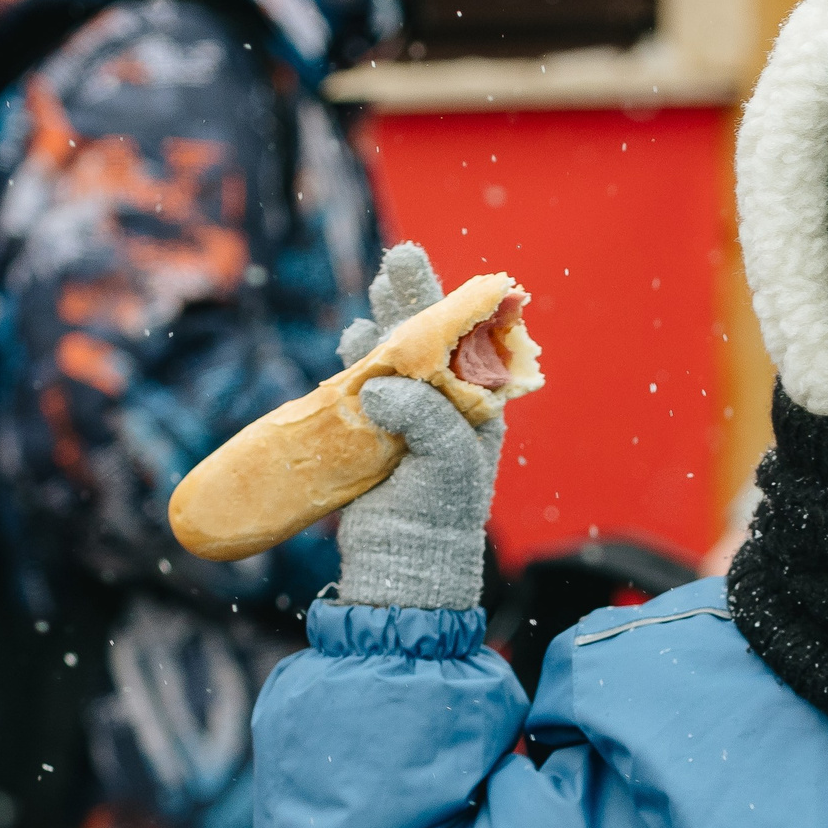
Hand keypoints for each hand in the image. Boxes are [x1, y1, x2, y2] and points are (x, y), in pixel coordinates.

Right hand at [334, 244, 500, 608]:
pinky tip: (353, 343)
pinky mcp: (371, 435)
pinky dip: (357, 365)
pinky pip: (362, 389)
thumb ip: (423, 417)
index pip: (466, 347)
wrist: (403, 564)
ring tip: (378, 291)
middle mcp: (444, 408)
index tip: (443, 281)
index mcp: (475, 409)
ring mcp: (406, 420)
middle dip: (412, 301)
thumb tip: (379, 386)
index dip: (451, 306)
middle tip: (399, 263)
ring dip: (382, 327)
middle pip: (428, 343)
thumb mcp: (447, 462)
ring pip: (393, 361)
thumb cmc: (440, 513)